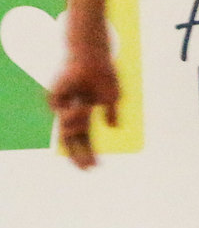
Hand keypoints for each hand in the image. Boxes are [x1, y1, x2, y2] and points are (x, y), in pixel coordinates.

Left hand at [47, 45, 118, 169]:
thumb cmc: (104, 74)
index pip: (84, 138)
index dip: (88, 152)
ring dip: (78, 124)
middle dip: (80, 155)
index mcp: (85, 112)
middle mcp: (72, 111)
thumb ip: (111, 112)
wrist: (91, 58)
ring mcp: (62, 106)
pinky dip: (74, 115)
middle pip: (73, 140)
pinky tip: (81, 104)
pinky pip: (64, 117)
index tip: (95, 167)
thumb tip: (112, 128)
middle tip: (89, 169)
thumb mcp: (113, 97)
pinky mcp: (54, 99)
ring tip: (85, 108)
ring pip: (68, 130)